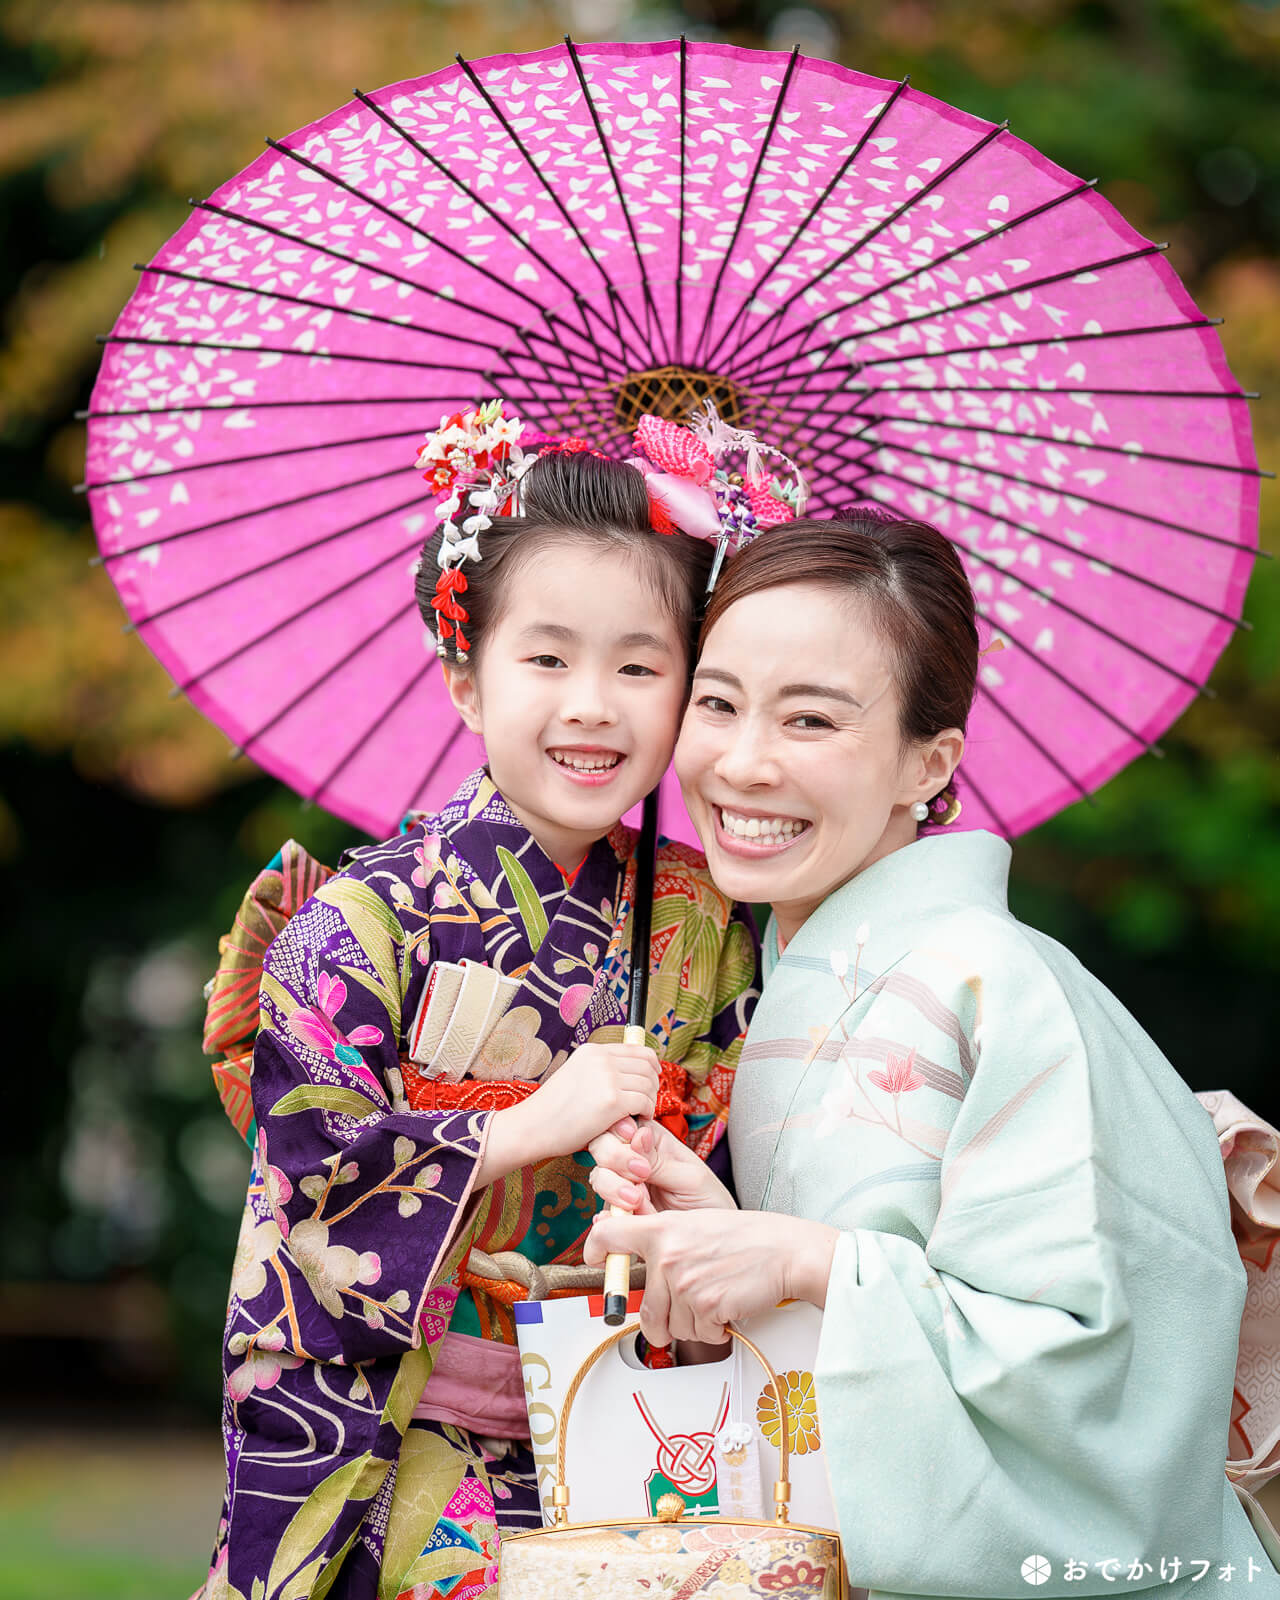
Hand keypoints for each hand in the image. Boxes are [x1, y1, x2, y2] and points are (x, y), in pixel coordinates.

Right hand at [476, 1043, 658, 1184]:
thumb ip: (600, 1072)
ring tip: (639, 1114)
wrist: (532, 1127)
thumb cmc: (552, 1110)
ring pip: (648, 1084)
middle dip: (652, 1085)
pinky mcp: (612, 1101)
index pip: (638, 1050)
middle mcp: (601, 1059)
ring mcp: (607, 1078)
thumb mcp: (576, 1076)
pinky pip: (644, 1103)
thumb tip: (630, 1075)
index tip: (650, 1081)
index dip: (651, 1066)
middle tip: (646, 1102)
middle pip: (647, 1065)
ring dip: (649, 1101)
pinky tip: (636, 1121)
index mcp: (593, 1051)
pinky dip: (646, 1113)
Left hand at [584, 1207, 838, 1345]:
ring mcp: (685, 1284)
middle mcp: (667, 1257)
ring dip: (693, 1324)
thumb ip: (663, 1240)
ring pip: (671, 1327)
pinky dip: (713, 1329)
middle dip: (664, 1320)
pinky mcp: (705, 1307)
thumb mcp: (695, 1222)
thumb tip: (636, 1262)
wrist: (783, 1251)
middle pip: (644, 1310)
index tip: (595, 1259)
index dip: (595, 1249)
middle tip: (686, 1307)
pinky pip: (699, 1335)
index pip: (609, 1235)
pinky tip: (726, 1307)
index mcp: (661, 1230)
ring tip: (714, 1300)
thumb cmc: (744, 1238)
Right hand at [587, 1119, 733, 1214]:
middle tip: (641, 1176)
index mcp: (652, 1141)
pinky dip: (609, 1216)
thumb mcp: (691, 1177)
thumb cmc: (708, 1202)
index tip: (636, 1143)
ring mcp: (623, 1186)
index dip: (621, 1130)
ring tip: (638, 1202)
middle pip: (602, 1145)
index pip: (622, 1122)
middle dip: (614, 1158)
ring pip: (600, 1177)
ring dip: (613, 1187)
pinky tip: (623, 1218)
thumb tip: (637, 1135)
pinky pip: (604, 1211)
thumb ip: (660, 1160)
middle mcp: (633, 1160)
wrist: (711, 1245)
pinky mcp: (619, 1213)